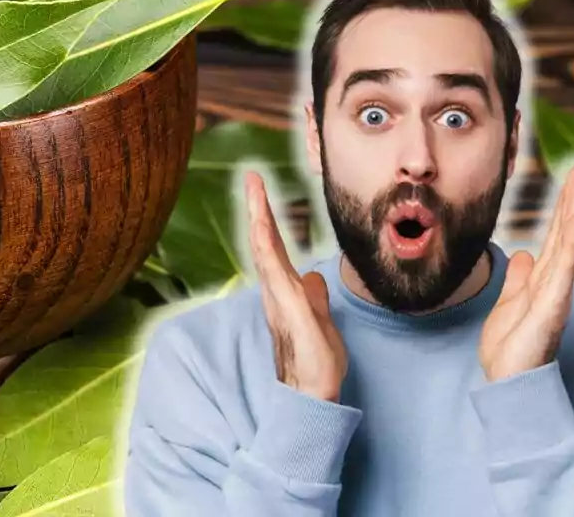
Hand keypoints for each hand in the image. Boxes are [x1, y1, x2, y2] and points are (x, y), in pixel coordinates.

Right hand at [245, 171, 347, 401]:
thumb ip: (315, 297)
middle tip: (252, 178)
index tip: (261, 190)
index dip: (267, 219)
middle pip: (265, 243)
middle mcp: (278, 291)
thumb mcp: (322, 319)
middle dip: (258, 210)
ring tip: (255, 192)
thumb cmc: (316, 362)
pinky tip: (261, 230)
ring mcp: (281, 299)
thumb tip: (314, 277)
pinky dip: (266, 249)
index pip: (274, 248)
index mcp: (286, 291)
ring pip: (266, 253)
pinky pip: (275, 273)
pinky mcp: (290, 309)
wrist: (314, 395)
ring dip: (260, 221)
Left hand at [479, 166, 573, 382]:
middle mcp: (555, 282)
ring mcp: (557, 292)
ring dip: (573, 212)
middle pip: (565, 234)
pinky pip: (564, 266)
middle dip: (571, 202)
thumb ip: (519, 278)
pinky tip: (573, 219)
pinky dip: (570, 241)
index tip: (567, 181)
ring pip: (569, 244)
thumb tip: (524, 253)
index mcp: (543, 280)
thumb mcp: (510, 302)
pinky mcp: (554, 303)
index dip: (561, 210)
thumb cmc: (510, 347)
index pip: (556, 237)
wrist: (506, 379)